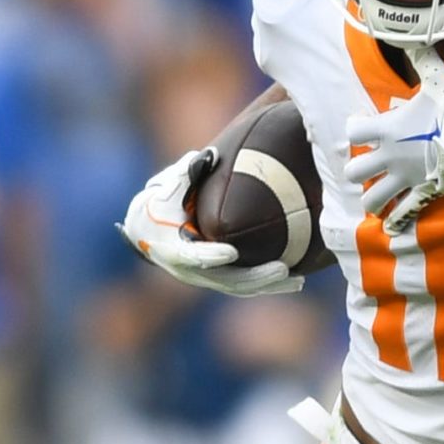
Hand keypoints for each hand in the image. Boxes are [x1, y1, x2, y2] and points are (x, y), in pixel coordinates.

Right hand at [118, 148, 306, 297]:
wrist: (146, 230)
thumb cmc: (160, 203)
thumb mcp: (167, 187)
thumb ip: (186, 174)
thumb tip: (208, 156)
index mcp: (170, 248)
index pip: (192, 257)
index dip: (211, 256)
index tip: (231, 253)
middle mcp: (188, 270)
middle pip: (225, 280)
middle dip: (255, 276)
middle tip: (282, 268)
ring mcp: (204, 277)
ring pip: (239, 287)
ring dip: (268, 285)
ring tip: (297, 280)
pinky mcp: (217, 278)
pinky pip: (245, 285)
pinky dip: (268, 284)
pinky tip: (295, 279)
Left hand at [342, 48, 443, 231]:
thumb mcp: (436, 80)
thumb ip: (421, 60)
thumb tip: (413, 35)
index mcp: (386, 129)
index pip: (353, 131)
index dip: (355, 127)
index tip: (363, 124)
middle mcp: (388, 156)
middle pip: (355, 171)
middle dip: (357, 169)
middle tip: (367, 163)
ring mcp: (402, 178)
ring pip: (372, 198)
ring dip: (371, 197)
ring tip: (375, 194)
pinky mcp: (419, 192)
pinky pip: (403, 212)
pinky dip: (396, 218)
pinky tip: (390, 224)